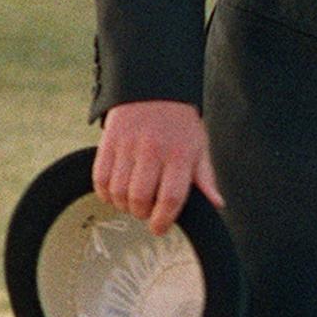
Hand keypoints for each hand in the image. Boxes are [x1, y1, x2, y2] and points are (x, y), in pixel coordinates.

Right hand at [95, 100, 223, 234]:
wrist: (153, 88)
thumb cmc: (180, 123)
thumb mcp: (199, 146)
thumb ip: (204, 178)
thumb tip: (216, 204)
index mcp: (180, 154)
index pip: (171, 197)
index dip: (163, 219)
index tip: (159, 228)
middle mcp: (153, 151)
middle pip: (140, 198)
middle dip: (141, 213)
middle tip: (145, 213)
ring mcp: (128, 146)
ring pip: (118, 191)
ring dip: (123, 205)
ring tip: (131, 203)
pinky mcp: (108, 143)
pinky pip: (100, 178)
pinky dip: (105, 193)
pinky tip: (115, 193)